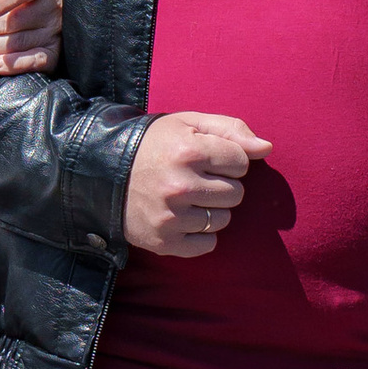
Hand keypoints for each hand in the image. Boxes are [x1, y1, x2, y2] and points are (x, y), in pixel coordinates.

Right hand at [125, 111, 269, 257]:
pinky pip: (208, 244)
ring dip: (211, 209)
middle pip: (236, 193)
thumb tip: (267, 148)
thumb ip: (231, 130)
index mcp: (188, 151)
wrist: (100, 174)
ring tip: (187, 198)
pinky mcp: (164, 241)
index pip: (241, 162)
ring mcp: (171, 217)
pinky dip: (201, 234)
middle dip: (222, 185)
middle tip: (196, 179)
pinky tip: (182, 219)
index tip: (207, 158)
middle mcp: (180, 185)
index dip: (228, 159)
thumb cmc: (153, 145)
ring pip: (223, 220)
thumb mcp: (188, 124)